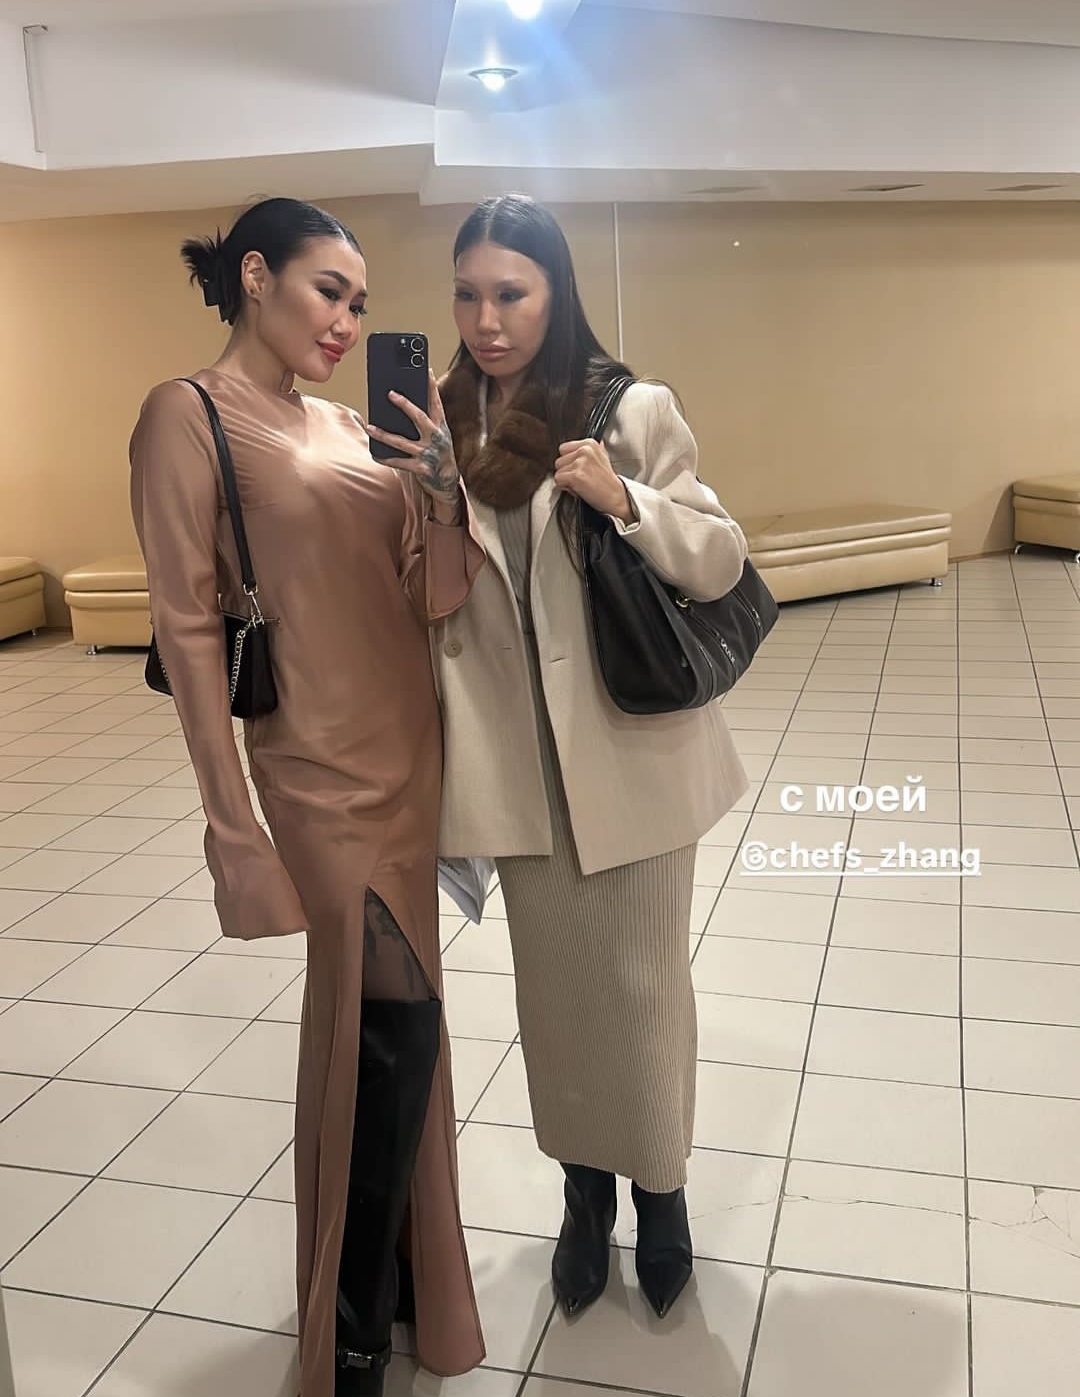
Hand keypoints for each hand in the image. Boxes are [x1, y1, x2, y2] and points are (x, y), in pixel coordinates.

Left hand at [365, 371, 461, 521]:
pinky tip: (374, 454)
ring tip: (370, 427)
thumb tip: (404, 403)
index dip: (432, 387)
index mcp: (441, 427)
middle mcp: (436, 438)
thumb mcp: (439, 435)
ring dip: (384, 434)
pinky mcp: (421, 468)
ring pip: (402, 442)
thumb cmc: (439, 453)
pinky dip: (386, 458)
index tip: (427, 371)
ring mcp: (428, 453)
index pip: (436, 403)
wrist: (448, 482)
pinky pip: (399, 462)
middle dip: (405, 405)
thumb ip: (427, 421)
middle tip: (390, 394)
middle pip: (419, 418)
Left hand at [554, 438, 633, 523]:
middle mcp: (585, 450)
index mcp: (590, 443)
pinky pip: (558, 480)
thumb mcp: (602, 458)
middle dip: (567, 471)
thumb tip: (581, 445)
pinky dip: (566, 487)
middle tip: (582, 477)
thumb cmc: (607, 482)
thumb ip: (589, 451)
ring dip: (566, 480)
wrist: (616, 497)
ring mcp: (580, 462)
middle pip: (559, 460)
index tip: (580, 468)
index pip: (563, 448)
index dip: (569, 461)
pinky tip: (579, 488)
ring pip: (558, 471)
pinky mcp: (575, 475)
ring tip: (581, 483)